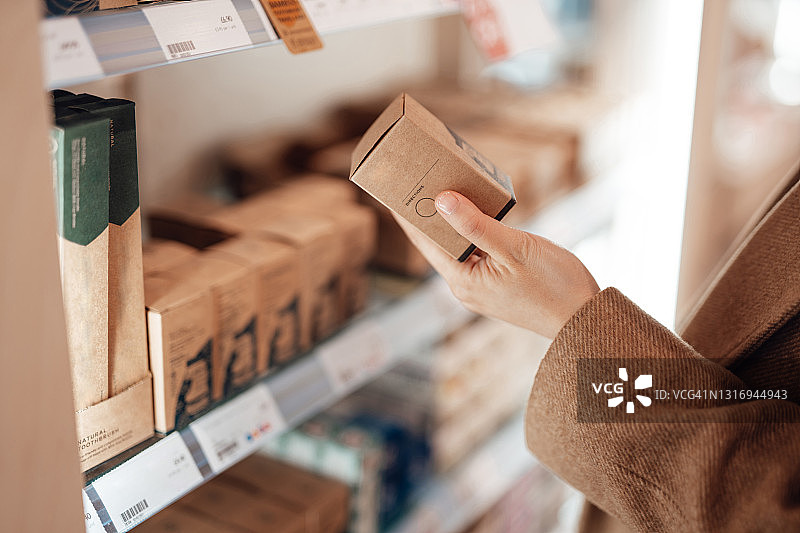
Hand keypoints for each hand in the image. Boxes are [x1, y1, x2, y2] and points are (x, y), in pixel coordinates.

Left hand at [393, 191, 599, 338]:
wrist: (586, 320)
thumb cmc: (554, 286)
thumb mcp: (514, 248)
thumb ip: (476, 225)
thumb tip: (442, 201)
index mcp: (463, 281)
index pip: (425, 241)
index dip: (408, 214)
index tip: (392, 190)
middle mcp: (466, 287)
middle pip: (439, 244)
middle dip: (428, 214)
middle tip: (417, 181)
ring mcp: (482, 287)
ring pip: (459, 247)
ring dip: (451, 221)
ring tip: (440, 190)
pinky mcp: (498, 285)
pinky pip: (476, 253)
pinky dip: (472, 231)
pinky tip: (474, 213)